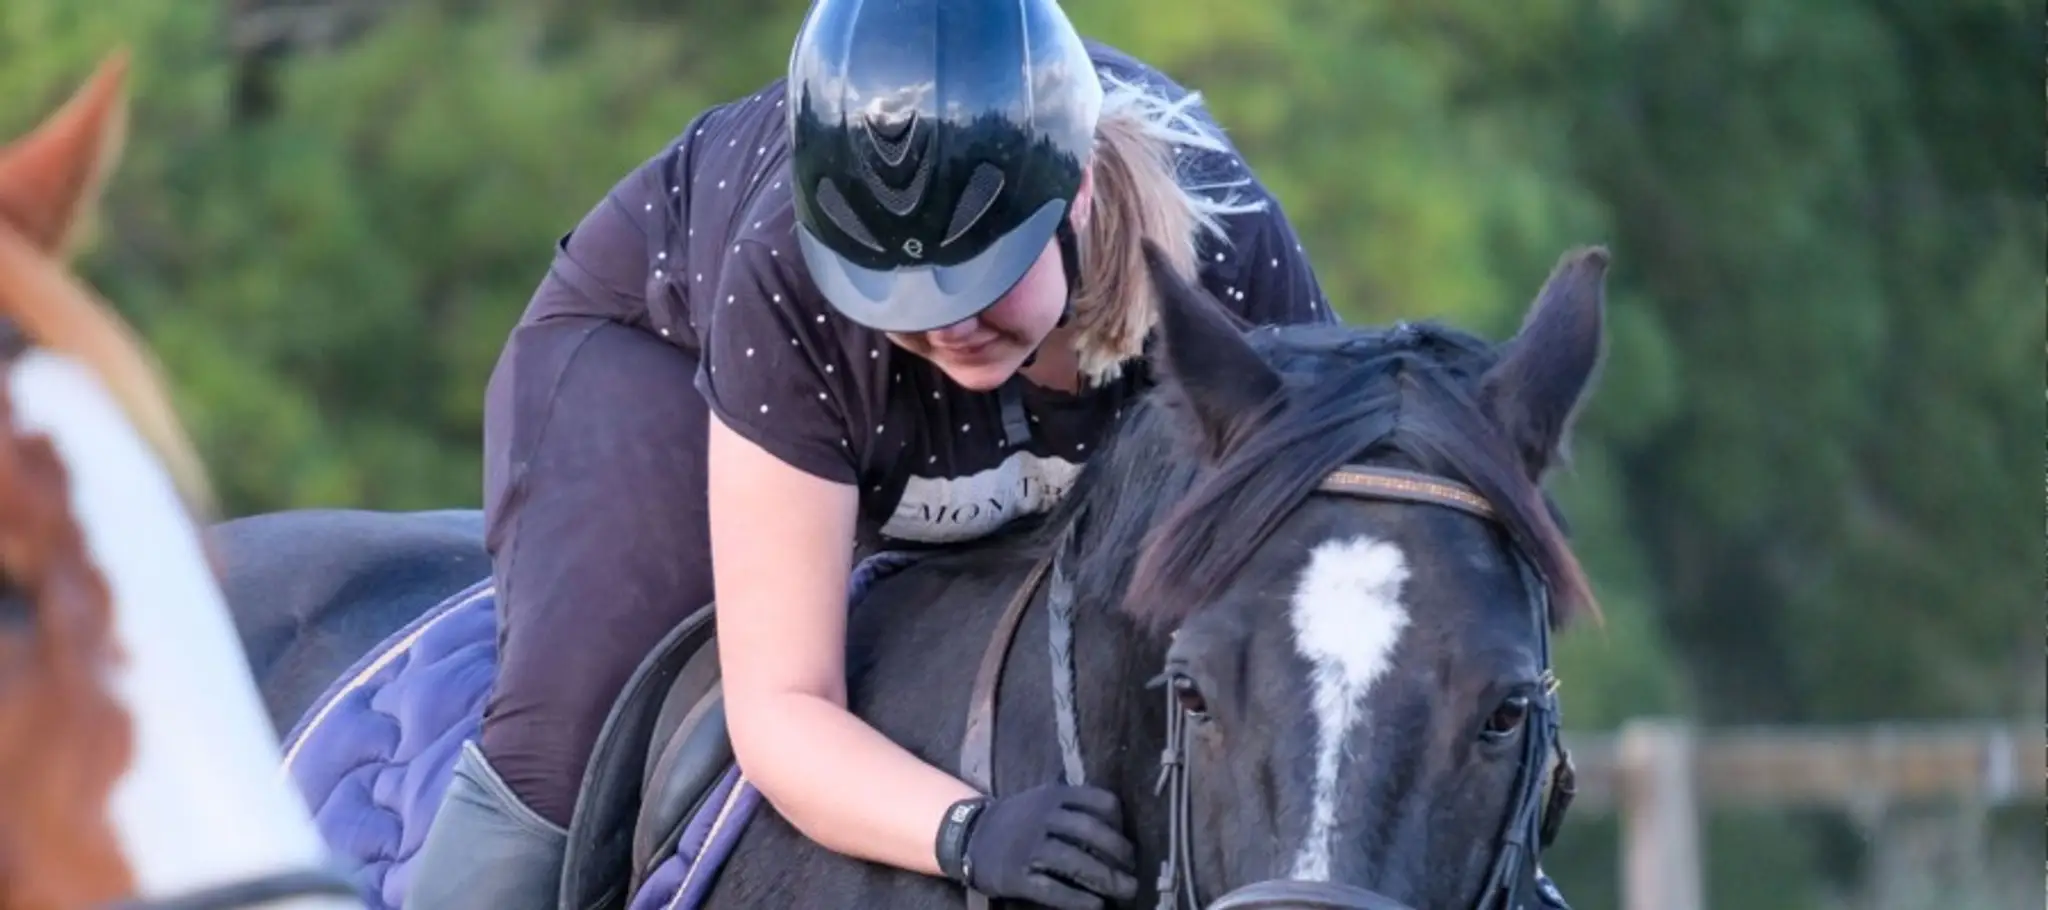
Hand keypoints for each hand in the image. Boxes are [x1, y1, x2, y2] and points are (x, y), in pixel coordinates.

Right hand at [960, 783, 1138, 908]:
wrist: (970, 836)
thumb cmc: (1018, 820)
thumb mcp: (1043, 800)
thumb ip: (1074, 808)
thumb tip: (1118, 830)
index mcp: (1054, 795)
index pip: (1100, 801)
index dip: (1120, 822)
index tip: (1127, 839)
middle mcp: (1042, 817)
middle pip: (1092, 832)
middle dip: (1120, 853)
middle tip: (1133, 870)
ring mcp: (1029, 846)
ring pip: (1076, 862)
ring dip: (1107, 879)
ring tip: (1126, 890)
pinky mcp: (1018, 875)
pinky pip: (1054, 889)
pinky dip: (1078, 899)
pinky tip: (1096, 904)